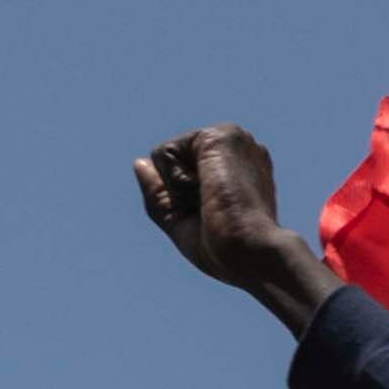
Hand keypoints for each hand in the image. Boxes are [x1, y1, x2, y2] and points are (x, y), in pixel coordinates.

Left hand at [131, 127, 339, 328]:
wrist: (250, 253)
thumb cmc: (226, 250)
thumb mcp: (181, 221)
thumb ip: (159, 192)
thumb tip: (139, 163)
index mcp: (240, 170)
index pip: (183, 176)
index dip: (184, 204)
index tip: (215, 221)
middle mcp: (239, 150)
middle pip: (172, 165)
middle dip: (178, 194)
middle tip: (212, 213)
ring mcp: (232, 140)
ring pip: (166, 157)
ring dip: (178, 189)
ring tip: (212, 202)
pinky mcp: (218, 135)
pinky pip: (164, 154)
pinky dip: (174, 182)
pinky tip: (206, 191)